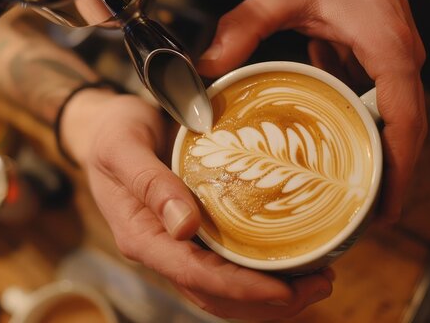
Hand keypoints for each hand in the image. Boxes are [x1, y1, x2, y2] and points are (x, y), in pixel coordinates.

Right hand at [60, 90, 333, 318]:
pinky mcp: (194, 232)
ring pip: (224, 289)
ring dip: (270, 294)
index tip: (284, 291)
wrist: (107, 128)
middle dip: (268, 301)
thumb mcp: (123, 147)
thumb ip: (150, 183)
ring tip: (318, 281)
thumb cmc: (114, 132)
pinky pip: (227, 264)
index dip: (240, 289)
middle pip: (215, 295)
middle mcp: (162, 248)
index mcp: (142, 236)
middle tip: (321, 285)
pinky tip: (292, 260)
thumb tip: (186, 226)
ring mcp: (178, 244)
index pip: (193, 275)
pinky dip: (260, 271)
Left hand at [197, 0, 426, 222]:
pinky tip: (340, 162)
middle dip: (392, 180)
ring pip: (396, 129)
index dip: (400, 167)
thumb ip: (244, 26)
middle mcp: (400, 64)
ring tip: (355, 206)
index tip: (387, 205)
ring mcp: (393, 69)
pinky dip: (364, 141)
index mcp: (389, 51)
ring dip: (380, 166)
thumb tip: (207, 66)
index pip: (406, 119)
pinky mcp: (379, 70)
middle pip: (408, 136)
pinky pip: (378, 113)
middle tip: (367, 222)